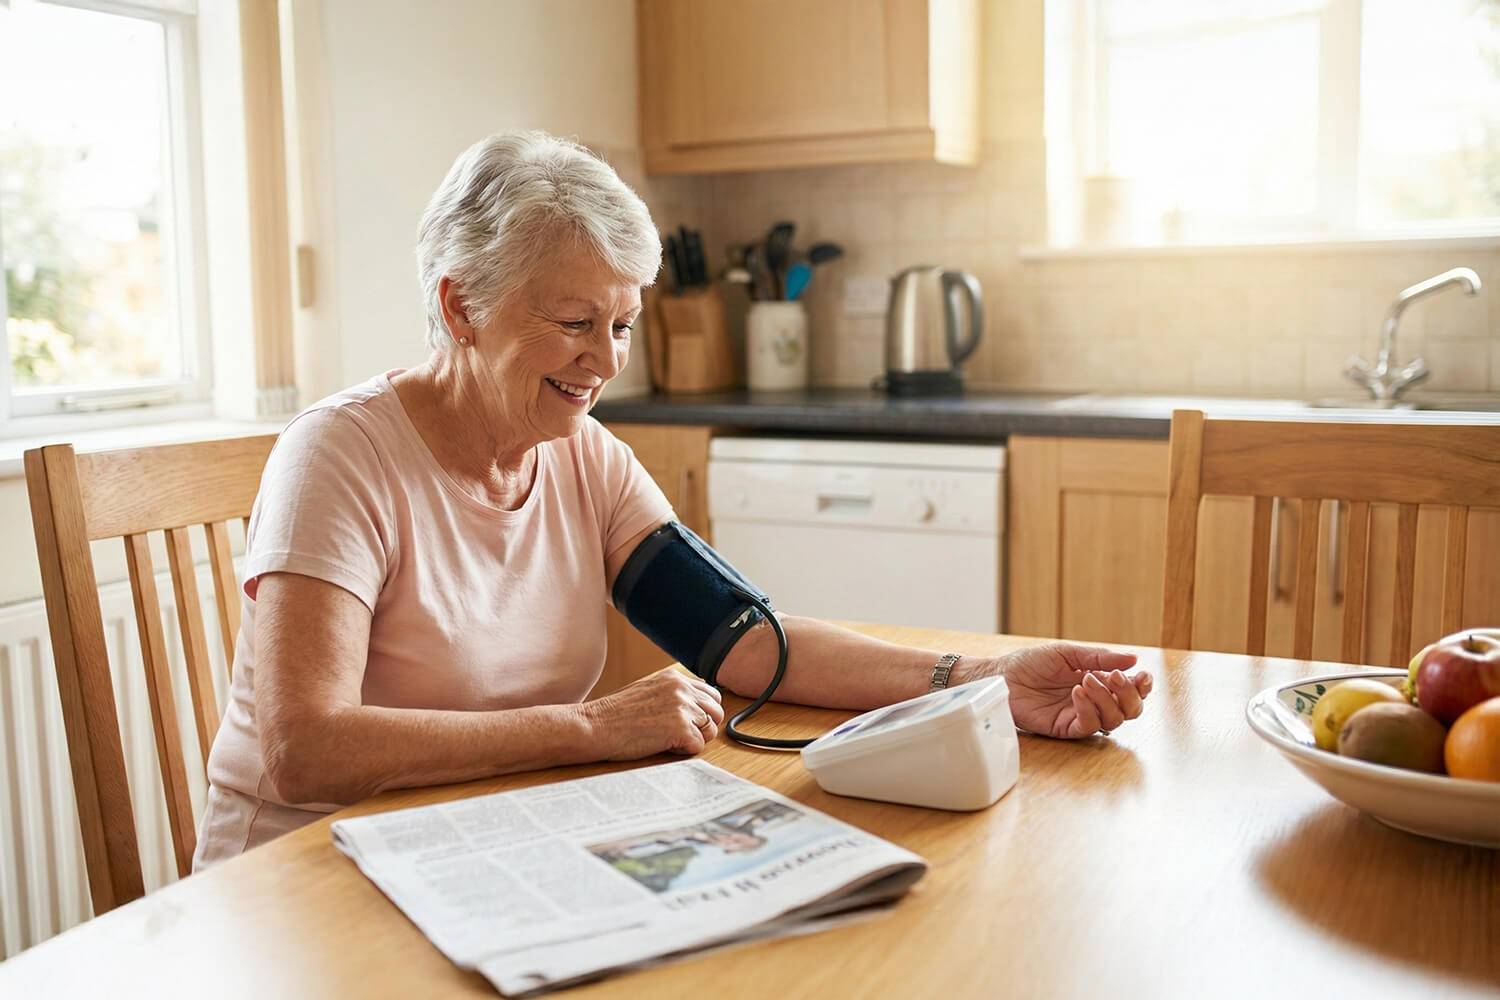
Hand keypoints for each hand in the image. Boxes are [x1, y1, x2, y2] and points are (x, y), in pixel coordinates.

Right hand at [582, 668, 724, 759]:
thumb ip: (672, 694)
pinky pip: (698, 746)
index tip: (689, 722)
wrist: (594, 726)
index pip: (711, 694)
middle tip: (679, 734)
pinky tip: (663, 746)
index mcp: (674, 678)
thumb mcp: (647, 691)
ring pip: (710, 730)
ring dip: (693, 738)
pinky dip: (683, 751)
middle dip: (703, 726)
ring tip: (668, 739)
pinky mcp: (681, 729)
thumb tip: (696, 705)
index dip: (703, 711)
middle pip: (716, 711)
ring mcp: (683, 708)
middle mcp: (682, 689)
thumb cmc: (614, 714)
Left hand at [960, 642, 1151, 738]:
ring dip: (1107, 699)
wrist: (1002, 675)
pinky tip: (1078, 692)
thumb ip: (1099, 657)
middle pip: (1130, 710)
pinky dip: (1089, 709)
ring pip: (1113, 720)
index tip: (1142, 676)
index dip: (1143, 686)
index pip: (1132, 691)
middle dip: (1130, 695)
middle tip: (1116, 677)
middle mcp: (1094, 701)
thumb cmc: (1031, 662)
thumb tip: (1133, 659)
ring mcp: (1081, 715)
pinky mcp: (1065, 728)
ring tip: (1087, 680)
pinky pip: (1089, 726)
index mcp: (1099, 681)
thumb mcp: (1068, 653)